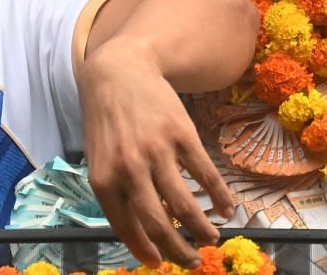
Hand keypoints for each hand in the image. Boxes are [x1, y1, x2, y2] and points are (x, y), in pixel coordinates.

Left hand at [78, 41, 235, 266]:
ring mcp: (158, 152)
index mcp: (105, 180)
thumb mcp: (99, 159)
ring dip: (201, 229)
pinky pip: (204, 173)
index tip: (161, 264)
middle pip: (159, 224)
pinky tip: (227, 208)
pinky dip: (219, 195)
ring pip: (184, 204)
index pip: (127, 229)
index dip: (146, 251)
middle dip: (178, 250)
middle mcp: (130, 170)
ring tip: (211, 239)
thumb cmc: (107, 120)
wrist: (119, 72)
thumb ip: (114, 192)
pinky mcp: (182, 134)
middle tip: (192, 261)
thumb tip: (139, 231)